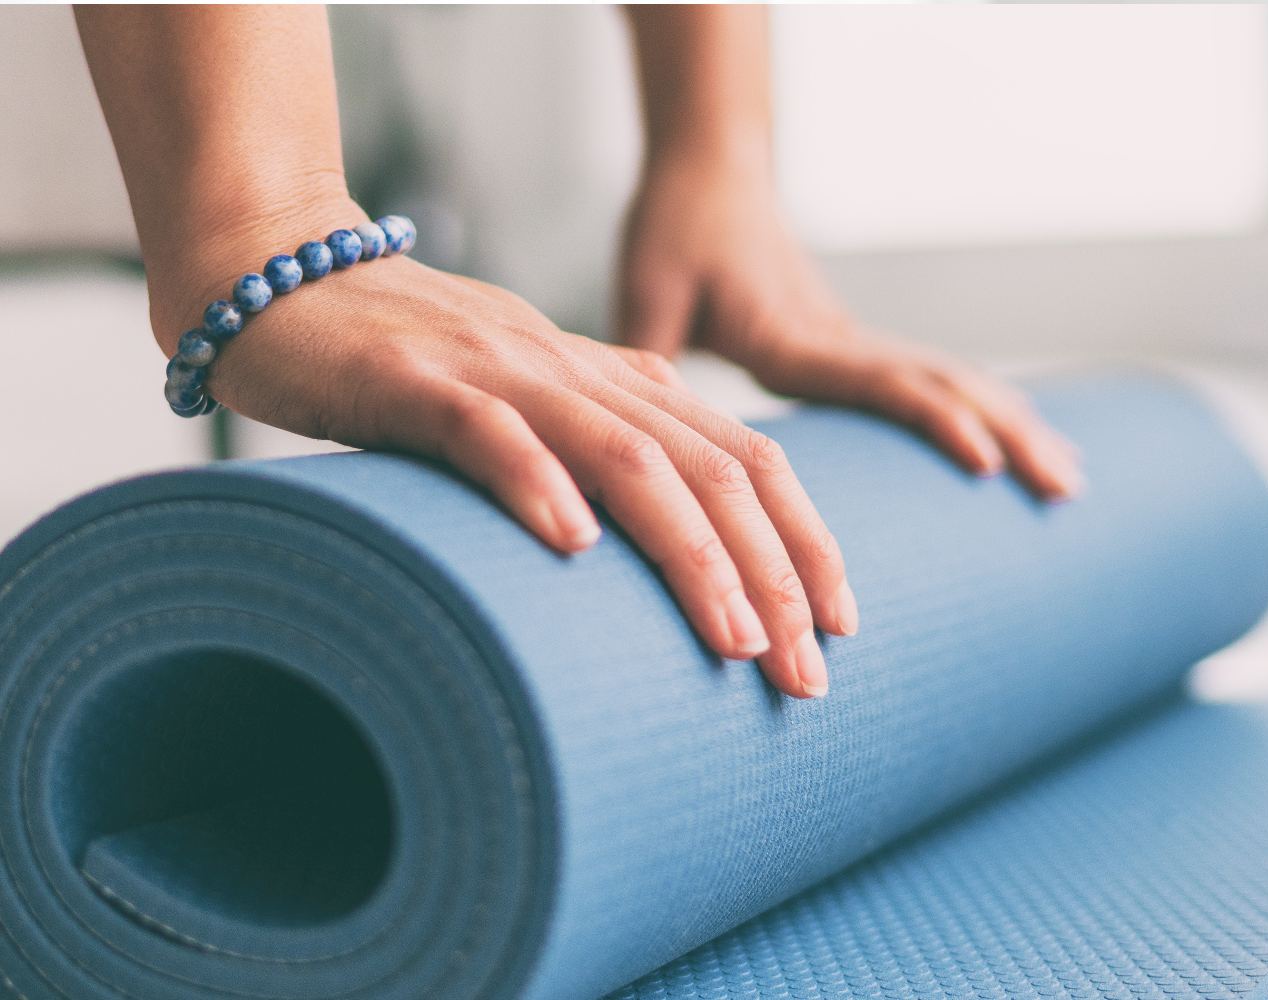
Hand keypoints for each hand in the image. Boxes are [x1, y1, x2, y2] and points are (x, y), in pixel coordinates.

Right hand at [149, 198, 852, 698]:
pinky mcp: (414, 380)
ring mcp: (500, 372)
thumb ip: (595, 444)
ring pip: (625, 455)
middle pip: (708, 467)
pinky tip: (571, 546)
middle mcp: (577, 374)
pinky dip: (534, 482)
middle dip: (775, 572)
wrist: (287, 281)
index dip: (803, 536)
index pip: (743, 456)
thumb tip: (659, 512)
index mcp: (614, 383)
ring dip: (691, 550)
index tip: (842, 625)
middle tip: (806, 673)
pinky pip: (486, 431)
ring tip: (735, 638)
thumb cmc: (412, 363)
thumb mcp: (528, 405)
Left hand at [616, 156, 1083, 499]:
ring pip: (949, 380)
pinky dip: (982, 410)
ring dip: (1013, 424)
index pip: (877, 378)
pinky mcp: (851, 344)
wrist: (710, 172)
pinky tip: (1011, 440)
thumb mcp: (646, 291)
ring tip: (1070, 479)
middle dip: (1007, 434)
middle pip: (940, 382)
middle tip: (1067, 490)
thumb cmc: (676, 228)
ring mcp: (852, 339)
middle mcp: (836, 338)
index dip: (932, 418)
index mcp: (791, 334)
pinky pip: (929, 378)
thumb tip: (633, 440)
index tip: (985, 461)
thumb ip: (644, 352)